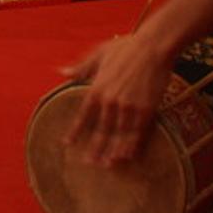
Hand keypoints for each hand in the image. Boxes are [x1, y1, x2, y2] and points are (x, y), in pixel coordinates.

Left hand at [61, 33, 172, 166]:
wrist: (153, 47)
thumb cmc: (126, 47)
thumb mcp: (99, 54)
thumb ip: (81, 67)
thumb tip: (60, 72)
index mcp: (97, 88)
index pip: (83, 115)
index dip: (76, 131)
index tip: (68, 143)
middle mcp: (110, 101)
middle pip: (100, 130)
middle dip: (95, 148)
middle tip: (89, 163)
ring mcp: (128, 107)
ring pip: (118, 135)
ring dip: (113, 151)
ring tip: (108, 165)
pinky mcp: (146, 109)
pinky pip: (137, 132)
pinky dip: (132, 145)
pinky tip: (128, 156)